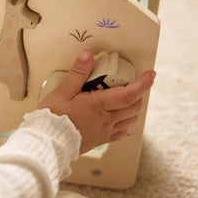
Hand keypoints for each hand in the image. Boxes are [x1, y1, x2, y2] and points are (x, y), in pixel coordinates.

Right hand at [38, 50, 155, 153]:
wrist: (46, 143)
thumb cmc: (52, 117)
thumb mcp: (62, 91)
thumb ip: (78, 73)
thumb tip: (89, 55)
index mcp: (99, 105)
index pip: (129, 94)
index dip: (143, 84)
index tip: (151, 74)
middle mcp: (107, 120)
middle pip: (133, 107)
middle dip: (139, 93)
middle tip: (135, 83)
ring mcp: (105, 132)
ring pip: (130, 120)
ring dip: (133, 107)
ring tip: (127, 97)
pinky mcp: (100, 140)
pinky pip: (120, 133)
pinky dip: (125, 123)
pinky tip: (119, 119)